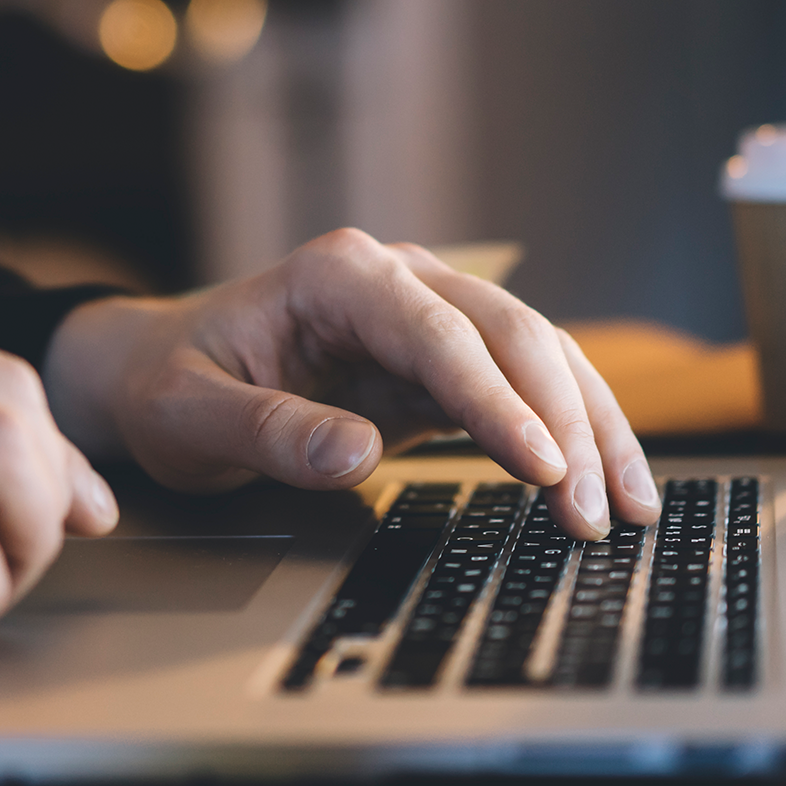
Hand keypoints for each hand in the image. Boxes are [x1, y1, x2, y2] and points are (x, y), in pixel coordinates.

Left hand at [43, 229, 659, 539]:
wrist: (160, 368)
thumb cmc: (171, 382)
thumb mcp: (190, 414)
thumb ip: (268, 432)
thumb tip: (356, 457)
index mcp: (340, 274)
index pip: (439, 334)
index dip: (497, 400)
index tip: (541, 466)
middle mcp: (398, 280)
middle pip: (511, 334)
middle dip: (562, 423)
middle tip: (590, 511)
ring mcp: (429, 316)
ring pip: (538, 355)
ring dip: (588, 429)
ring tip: (626, 507)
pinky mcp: (443, 364)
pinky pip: (525, 388)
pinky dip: (569, 434)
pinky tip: (605, 483)